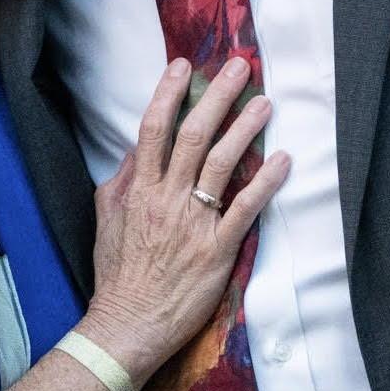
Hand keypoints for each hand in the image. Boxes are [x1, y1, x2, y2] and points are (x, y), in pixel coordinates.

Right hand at [83, 57, 289, 381]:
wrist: (127, 325)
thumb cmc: (117, 274)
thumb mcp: (106, 219)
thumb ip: (122, 181)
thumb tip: (137, 149)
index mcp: (138, 189)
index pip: (153, 130)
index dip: (168, 93)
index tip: (184, 65)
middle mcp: (166, 199)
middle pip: (192, 136)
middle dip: (216, 97)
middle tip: (239, 68)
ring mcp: (193, 224)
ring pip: (219, 164)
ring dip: (244, 130)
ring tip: (264, 103)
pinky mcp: (217, 250)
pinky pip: (244, 209)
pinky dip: (264, 183)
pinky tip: (283, 161)